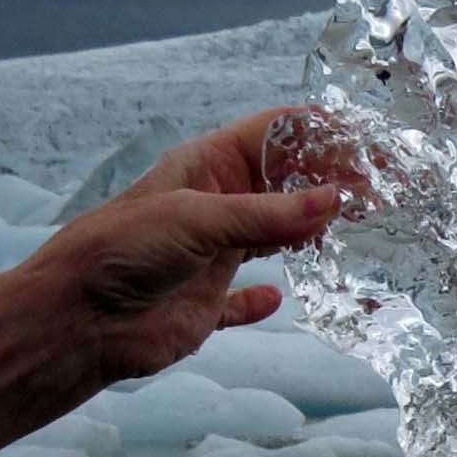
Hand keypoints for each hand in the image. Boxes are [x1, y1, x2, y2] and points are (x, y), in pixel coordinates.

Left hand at [0, 107, 336, 456]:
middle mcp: (215, 206)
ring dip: (310, 236)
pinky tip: (280, 297)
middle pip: (283, 185)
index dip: (319, 136)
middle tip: (380, 193)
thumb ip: (270, 215)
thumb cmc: (124, 251)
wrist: (76, 321)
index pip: (273, 136)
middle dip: (328, 184)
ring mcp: (214, 254)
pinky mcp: (210, 302)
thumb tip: (338, 199)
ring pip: (275, 237)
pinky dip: (264, 299)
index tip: (366, 143)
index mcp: (206, 167)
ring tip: (358, 234)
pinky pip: (245, 299)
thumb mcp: (199, 219)